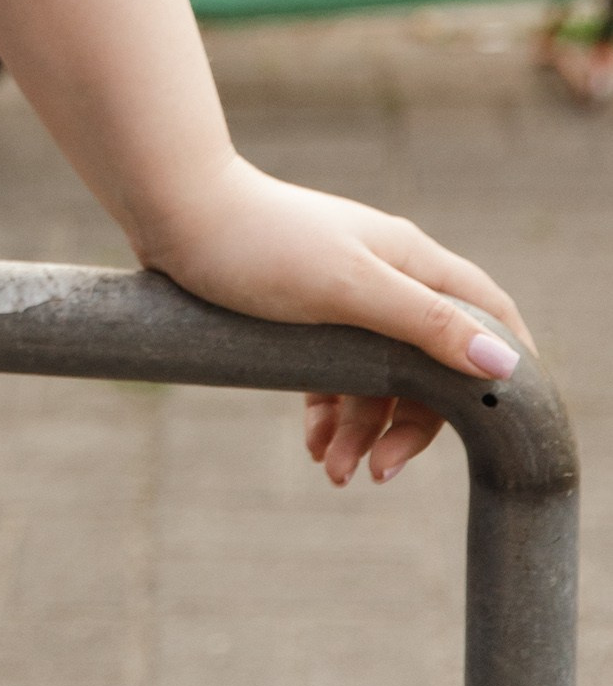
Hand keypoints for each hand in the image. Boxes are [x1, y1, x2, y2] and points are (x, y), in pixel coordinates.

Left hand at [143, 154, 532, 487]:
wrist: (173, 213)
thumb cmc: (262, 243)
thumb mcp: (349, 288)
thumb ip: (425, 325)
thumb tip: (502, 365)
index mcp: (411, 261)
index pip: (487, 312)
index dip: (507, 362)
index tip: (512, 421)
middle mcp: (385, 276)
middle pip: (427, 365)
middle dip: (409, 424)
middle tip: (377, 472)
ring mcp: (342, 296)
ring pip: (374, 377)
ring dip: (362, 428)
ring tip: (332, 468)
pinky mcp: (301, 313)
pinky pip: (332, 374)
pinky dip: (329, 413)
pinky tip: (315, 444)